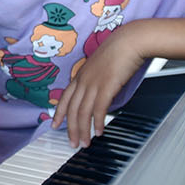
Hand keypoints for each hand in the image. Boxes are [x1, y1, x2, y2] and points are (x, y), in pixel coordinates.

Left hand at [51, 25, 147, 146]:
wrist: (131, 40)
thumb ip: (96, 80)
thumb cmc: (120, 51)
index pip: (65, 98)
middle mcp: (84, 80)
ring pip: (83, 112)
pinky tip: (99, 131)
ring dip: (83, 130)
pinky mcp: (106, 87)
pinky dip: (97, 123)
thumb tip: (99, 93)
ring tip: (85, 143)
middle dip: (71, 129)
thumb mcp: (101, 66)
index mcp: (81, 75)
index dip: (58, 114)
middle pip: (72, 110)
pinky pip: (98, 109)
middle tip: (72, 143)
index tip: (54, 125)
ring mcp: (94, 83)